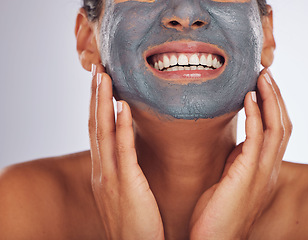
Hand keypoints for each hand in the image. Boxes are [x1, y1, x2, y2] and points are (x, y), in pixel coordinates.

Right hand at [88, 65, 163, 239]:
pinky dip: (121, 126)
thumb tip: (129, 155)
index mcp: (102, 173)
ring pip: (103, 133)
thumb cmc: (135, 224)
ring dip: (102, 102)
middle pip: (95, 126)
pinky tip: (122, 106)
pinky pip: (123, 151)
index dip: (96, 106)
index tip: (99, 83)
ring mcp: (110, 178)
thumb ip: (123, 173)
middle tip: (97, 69)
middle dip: (94, 96)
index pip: (96, 133)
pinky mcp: (126, 185)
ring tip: (104, 76)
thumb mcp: (125, 194)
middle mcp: (101, 172)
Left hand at [189, 69, 291, 239]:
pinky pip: (257, 139)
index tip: (262, 85)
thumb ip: (238, 161)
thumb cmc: (217, 212)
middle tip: (265, 73)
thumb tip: (236, 142)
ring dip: (270, 99)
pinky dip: (255, 116)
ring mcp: (261, 172)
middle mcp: (269, 169)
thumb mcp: (230, 180)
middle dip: (276, 97)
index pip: (277, 131)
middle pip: (283, 124)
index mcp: (264, 169)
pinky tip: (248, 98)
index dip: (273, 106)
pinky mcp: (248, 175)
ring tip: (261, 77)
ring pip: (277, 127)